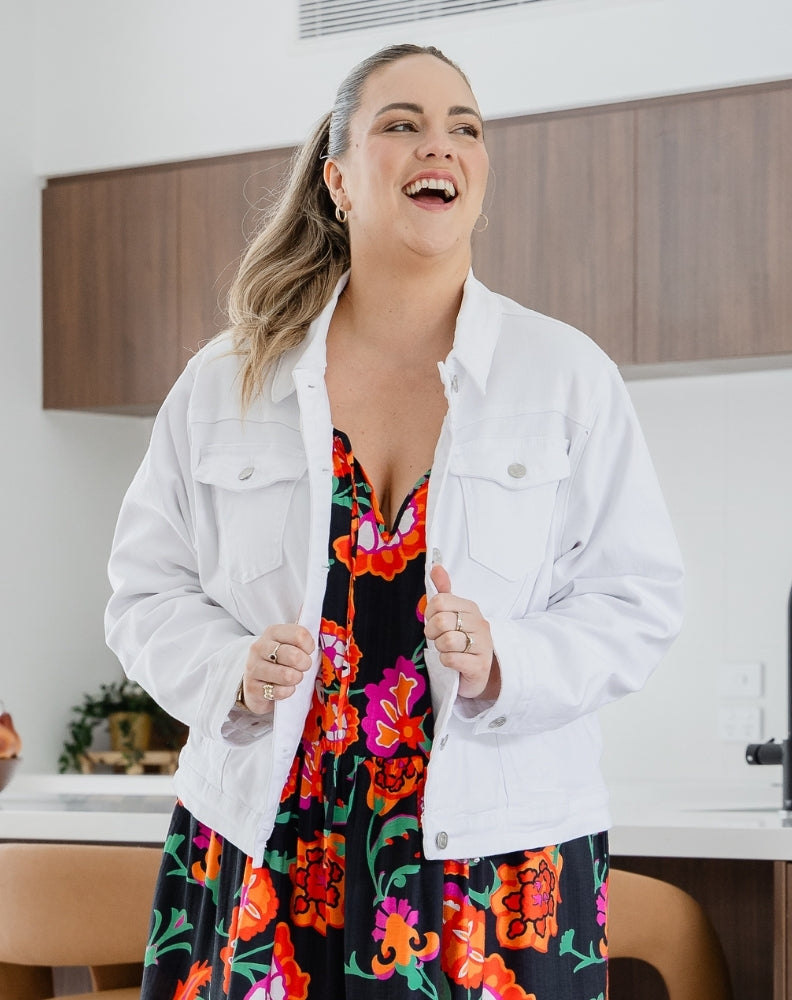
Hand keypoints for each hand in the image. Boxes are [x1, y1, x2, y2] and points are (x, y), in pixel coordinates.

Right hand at [241, 625, 315, 714]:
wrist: (254, 682)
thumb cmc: (279, 662)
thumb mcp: (289, 646)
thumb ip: (303, 641)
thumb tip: (326, 643)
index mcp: (273, 632)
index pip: (299, 634)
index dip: (310, 646)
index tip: (308, 652)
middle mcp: (260, 647)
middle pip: (294, 655)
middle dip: (304, 665)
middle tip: (303, 668)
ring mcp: (254, 667)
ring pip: (286, 675)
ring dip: (296, 679)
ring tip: (293, 678)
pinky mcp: (253, 688)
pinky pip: (279, 691)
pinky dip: (287, 692)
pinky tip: (283, 689)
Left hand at [424, 565, 499, 699]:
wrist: (478, 672)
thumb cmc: (461, 640)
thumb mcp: (452, 614)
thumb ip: (444, 591)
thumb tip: (435, 566)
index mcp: (470, 607)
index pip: (440, 601)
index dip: (429, 614)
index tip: (433, 622)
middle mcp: (479, 624)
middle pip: (441, 621)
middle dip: (432, 633)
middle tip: (438, 638)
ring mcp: (482, 645)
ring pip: (447, 641)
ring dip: (440, 648)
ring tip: (447, 650)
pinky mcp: (479, 665)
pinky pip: (451, 659)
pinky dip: (446, 661)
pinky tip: (453, 661)